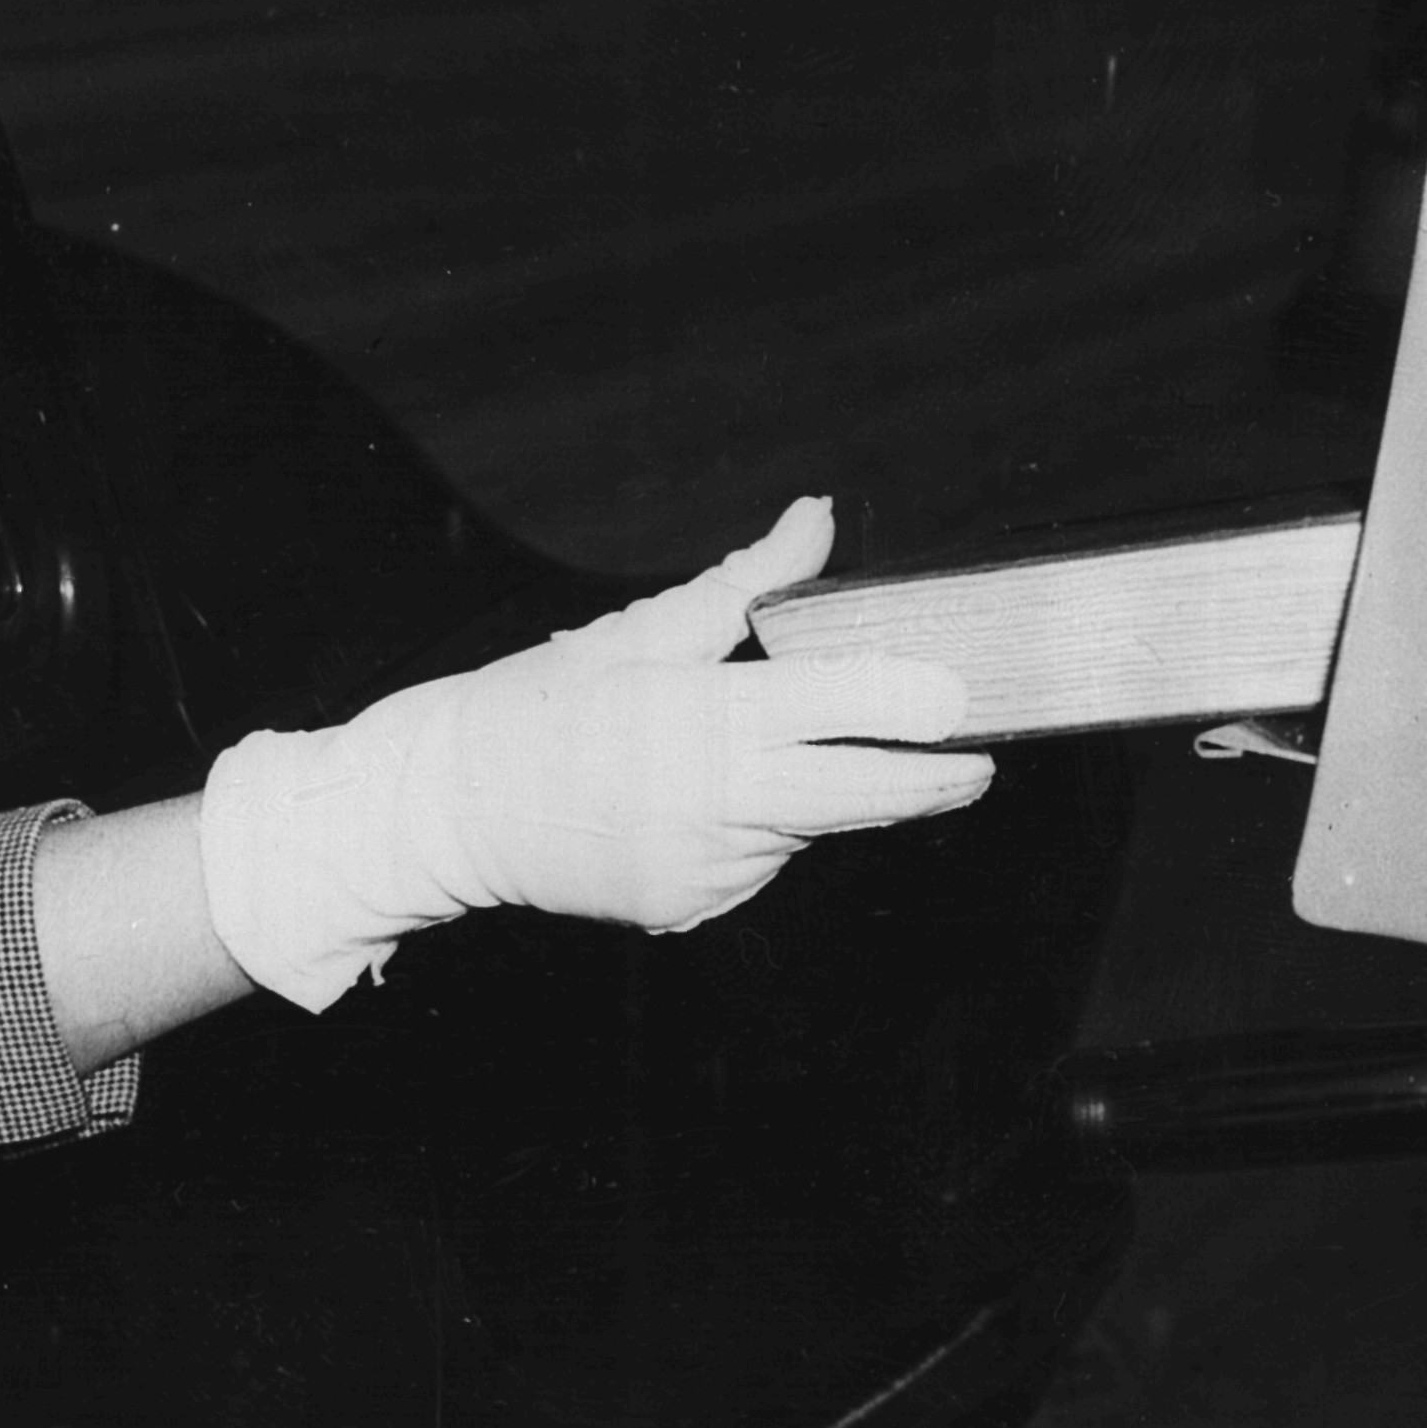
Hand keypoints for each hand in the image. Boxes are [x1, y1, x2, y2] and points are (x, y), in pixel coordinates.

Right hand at [190, 503, 990, 1010]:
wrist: (445, 811)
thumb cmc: (537, 707)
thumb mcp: (640, 632)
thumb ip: (747, 585)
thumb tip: (815, 520)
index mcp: (704, 718)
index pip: (843, 709)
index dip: (914, 706)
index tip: (968, 701)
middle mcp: (716, 801)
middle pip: (862, 795)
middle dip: (933, 781)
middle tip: (981, 765)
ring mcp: (706, 865)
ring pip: (804, 826)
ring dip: (813, 793)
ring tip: (752, 757)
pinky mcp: (690, 906)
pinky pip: (759, 864)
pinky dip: (758, 831)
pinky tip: (700, 804)